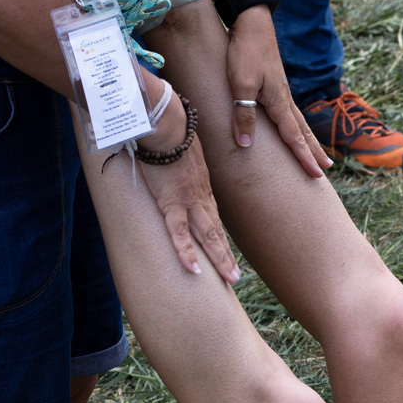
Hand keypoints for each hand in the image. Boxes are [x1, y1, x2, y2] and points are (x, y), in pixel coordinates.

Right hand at [135, 95, 240, 281]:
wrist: (167, 124)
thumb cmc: (169, 135)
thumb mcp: (179, 154)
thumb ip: (179, 166)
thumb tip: (173, 165)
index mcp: (201, 188)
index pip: (213, 218)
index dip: (219, 238)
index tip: (225, 253)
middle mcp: (200, 197)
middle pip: (215, 232)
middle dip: (225, 256)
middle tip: (235, 277)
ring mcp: (188, 201)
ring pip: (207, 236)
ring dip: (219, 259)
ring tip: (230, 278)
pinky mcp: (171, 201)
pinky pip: (179, 232)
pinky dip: (186, 252)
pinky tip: (194, 270)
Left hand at [226, 5, 330, 176]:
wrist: (251, 21)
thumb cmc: (245, 51)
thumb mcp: (240, 84)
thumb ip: (243, 114)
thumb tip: (245, 144)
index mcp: (278, 102)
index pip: (294, 137)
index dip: (304, 157)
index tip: (317, 174)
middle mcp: (284, 99)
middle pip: (302, 131)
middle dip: (313, 151)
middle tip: (326, 169)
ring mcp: (281, 90)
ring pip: (299, 121)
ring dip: (308, 138)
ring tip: (316, 151)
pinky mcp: (274, 83)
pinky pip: (290, 111)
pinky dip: (297, 124)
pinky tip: (294, 124)